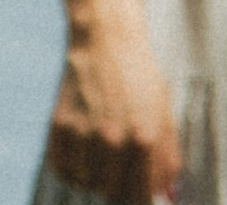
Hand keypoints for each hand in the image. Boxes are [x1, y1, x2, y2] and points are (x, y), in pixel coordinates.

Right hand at [45, 25, 180, 202]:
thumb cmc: (140, 81)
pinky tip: (81, 149)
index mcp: (144, 139)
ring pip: (85, 183)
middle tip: (118, 168)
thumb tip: (162, 198)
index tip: (134, 190)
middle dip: (116, 186)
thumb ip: (167, 164)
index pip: (137, 198)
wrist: (104, 39)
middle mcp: (111, 138)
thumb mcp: (165, 119)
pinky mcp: (59, 123)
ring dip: (93, 176)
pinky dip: (70, 166)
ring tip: (100, 152)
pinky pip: (61, 168)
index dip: (137, 198)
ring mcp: (82, 131)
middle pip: (110, 194)